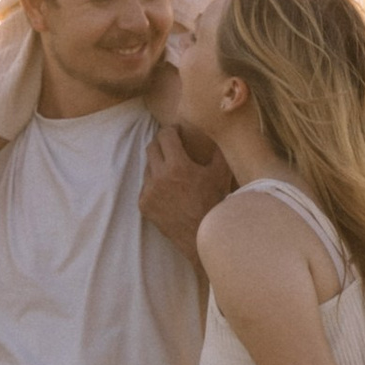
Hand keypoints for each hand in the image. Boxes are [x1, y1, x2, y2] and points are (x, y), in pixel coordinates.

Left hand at [143, 123, 233, 257]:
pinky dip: (154, 183)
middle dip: (162, 143)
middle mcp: (159, 177)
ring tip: (172, 169)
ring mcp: (148, 192)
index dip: (172, 130)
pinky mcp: (143, 204)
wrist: (201, 235)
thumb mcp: (220, 174)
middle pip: (152, 147)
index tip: (178, 131)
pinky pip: (145, 185)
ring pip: (148, 166)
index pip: (165, 136)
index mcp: (177, 166)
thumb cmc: (213, 203)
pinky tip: (168, 187)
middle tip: (172, 145)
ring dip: (158, 163)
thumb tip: (218, 132)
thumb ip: (218, 150)